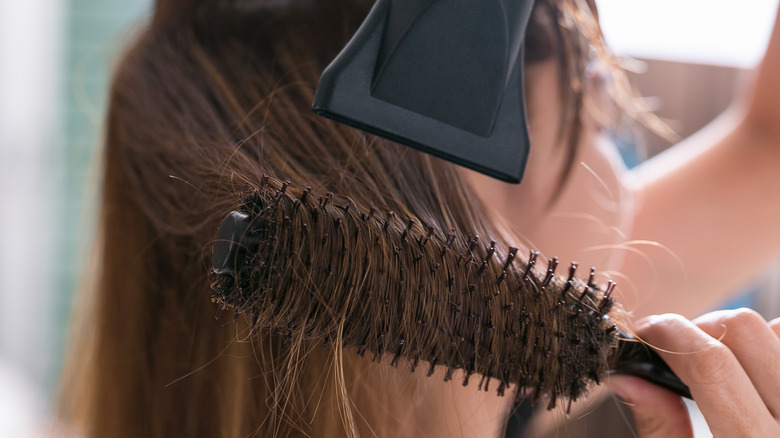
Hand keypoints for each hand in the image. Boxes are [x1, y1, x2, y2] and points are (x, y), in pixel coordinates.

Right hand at [607, 309, 779, 436]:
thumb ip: (661, 429)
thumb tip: (626, 377)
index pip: (711, 364)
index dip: (669, 335)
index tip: (646, 333)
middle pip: (743, 329)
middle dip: (698, 328)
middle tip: (677, 352)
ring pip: (774, 327)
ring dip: (739, 336)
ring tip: (721, 366)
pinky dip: (767, 344)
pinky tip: (751, 372)